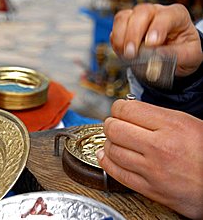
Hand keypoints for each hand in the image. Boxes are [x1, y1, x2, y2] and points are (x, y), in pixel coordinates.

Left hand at [97, 99, 202, 218]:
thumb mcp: (188, 123)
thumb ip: (158, 117)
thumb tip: (131, 110)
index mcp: (172, 125)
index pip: (127, 109)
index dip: (119, 107)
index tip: (119, 110)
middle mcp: (159, 147)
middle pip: (114, 129)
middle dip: (111, 124)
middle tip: (114, 124)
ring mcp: (152, 170)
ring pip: (112, 150)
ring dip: (108, 143)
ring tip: (113, 140)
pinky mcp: (149, 188)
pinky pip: (117, 173)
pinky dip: (107, 162)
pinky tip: (106, 156)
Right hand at [110, 3, 202, 76]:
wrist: (175, 55)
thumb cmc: (185, 52)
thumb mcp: (191, 55)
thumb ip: (176, 55)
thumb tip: (157, 55)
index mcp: (176, 15)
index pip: (166, 16)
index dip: (157, 28)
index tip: (151, 43)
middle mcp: (156, 12)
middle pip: (141, 12)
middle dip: (134, 33)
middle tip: (132, 53)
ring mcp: (138, 18)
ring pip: (123, 17)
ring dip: (121, 37)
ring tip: (125, 54)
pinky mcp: (125, 26)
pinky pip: (115, 29)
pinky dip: (115, 41)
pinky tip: (122, 53)